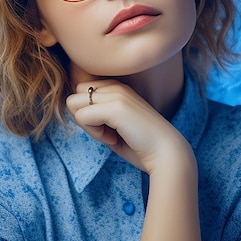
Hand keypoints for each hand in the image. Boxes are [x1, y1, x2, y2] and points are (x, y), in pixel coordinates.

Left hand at [66, 80, 193, 174]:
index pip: (81, 93)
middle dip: (82, 117)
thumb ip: (97, 115)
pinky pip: (82, 117)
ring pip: (73, 103)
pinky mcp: (116, 107)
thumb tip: (74, 113)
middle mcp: (116, 86)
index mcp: (117, 87)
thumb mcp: (115, 124)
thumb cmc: (141, 145)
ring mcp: (116, 94)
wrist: (167, 154)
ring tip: (109, 134)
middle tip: (105, 131)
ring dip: (87, 125)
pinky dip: (93, 133)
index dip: (87, 114)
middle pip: (74, 96)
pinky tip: (113, 139)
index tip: (107, 128)